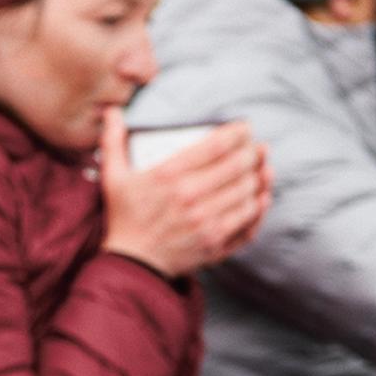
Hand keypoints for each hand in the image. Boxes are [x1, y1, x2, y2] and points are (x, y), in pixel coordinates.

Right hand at [98, 109, 271, 277]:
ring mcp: (206, 221)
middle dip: (254, 151)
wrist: (131, 264)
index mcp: (169, 175)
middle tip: (256, 147)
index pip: (217, 144)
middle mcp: (191, 196)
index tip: (245, 128)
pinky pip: (248, 219)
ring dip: (260, 176)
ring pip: (248, 191)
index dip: (238, 132)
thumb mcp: (113, 177)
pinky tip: (262, 196)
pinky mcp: (215, 242)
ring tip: (263, 167)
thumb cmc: (124, 217)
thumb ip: (112, 141)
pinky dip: (260, 206)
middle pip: (239, 165)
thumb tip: (112, 111)